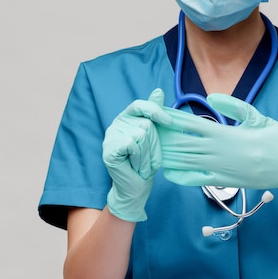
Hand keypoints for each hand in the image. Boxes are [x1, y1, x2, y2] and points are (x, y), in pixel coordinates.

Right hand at [103, 88, 171, 220]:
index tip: (169, 122)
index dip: (156, 111)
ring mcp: (110, 137)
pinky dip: (138, 158)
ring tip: (141, 163)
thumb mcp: (155, 136)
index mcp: (127, 119)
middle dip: (153, 144)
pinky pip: (132, 145)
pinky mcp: (108, 150)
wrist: (136, 188)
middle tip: (148, 158)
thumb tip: (158, 90)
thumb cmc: (146, 162)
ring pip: (141, 135)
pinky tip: (133, 166)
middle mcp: (116, 124)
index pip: (140, 105)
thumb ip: (154, 113)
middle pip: (145, 124)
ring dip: (147, 154)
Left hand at [158, 93, 277, 199]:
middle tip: (146, 132)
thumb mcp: (257, 116)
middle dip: (164, 138)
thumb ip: (232, 106)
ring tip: (151, 150)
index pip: (190, 124)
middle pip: (183, 144)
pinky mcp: (226, 182)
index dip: (171, 119)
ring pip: (187, 162)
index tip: (156, 114)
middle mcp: (219, 152)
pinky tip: (170, 173)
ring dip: (168, 156)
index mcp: (226, 133)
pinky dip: (183, 177)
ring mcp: (221, 169)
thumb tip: (210, 98)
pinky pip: (199, 180)